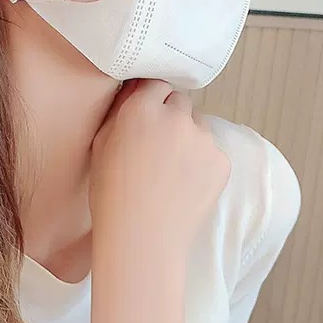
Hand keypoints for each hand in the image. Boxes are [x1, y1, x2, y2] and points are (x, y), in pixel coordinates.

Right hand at [90, 79, 229, 251]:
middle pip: (180, 100)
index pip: (155, 84)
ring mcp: (202, 138)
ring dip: (188, 137)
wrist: (142, 238)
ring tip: (171, 170)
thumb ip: (119, 112)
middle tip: (158, 144)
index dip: (150, 100)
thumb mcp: (101, 145)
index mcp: (141, 108)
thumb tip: (134, 92)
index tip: (146, 115)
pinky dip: (202, 162)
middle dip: (170, 115)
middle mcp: (175, 116)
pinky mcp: (221, 161)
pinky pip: (212, 152)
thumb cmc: (112, 195)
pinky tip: (184, 184)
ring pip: (198, 126)